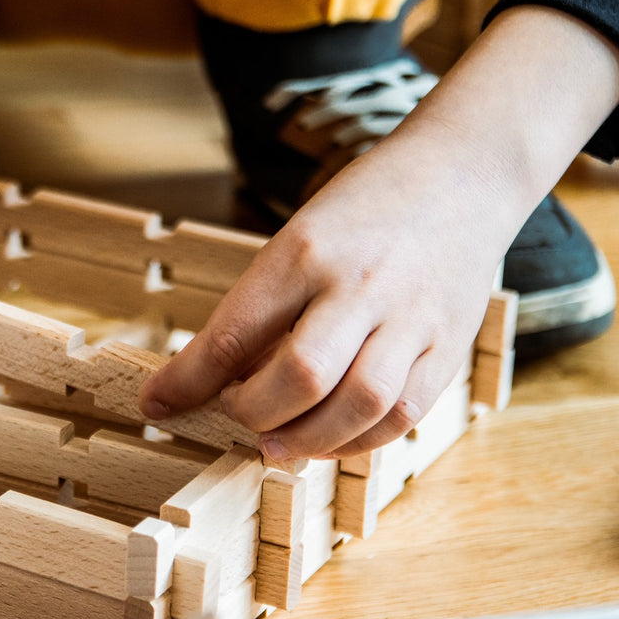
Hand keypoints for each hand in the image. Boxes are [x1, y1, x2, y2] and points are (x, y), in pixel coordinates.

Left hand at [140, 129, 507, 460]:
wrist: (461, 176)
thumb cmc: (364, 211)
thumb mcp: (299, 238)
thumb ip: (264, 308)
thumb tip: (214, 382)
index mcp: (306, 251)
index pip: (236, 331)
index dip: (189, 381)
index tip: (157, 404)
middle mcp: (361, 284)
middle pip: (302, 375)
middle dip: (254, 414)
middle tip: (235, 415)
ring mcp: (412, 317)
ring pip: (359, 404)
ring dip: (308, 440)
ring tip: (278, 441)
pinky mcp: (450, 345)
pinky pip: (404, 415)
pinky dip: (359, 441)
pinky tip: (331, 438)